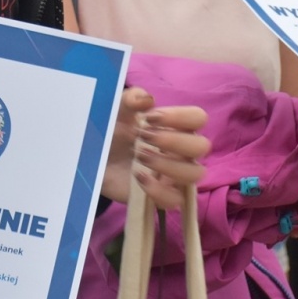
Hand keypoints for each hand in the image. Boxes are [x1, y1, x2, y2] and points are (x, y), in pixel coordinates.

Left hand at [103, 87, 210, 210]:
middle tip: (143, 137)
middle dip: (172, 140)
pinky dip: (158, 190)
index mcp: (177, 126)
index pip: (199, 118)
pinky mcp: (164, 197)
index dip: (179, 116)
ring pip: (196, 174)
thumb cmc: (115, 132)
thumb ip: (131, 98)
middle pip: (202, 146)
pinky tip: (139, 177)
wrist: (95, 159)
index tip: (150, 118)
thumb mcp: (118, 111)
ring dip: (167, 164)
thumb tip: (147, 100)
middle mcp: (182, 151)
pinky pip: (176, 200)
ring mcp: (175, 176)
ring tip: (139, 157)